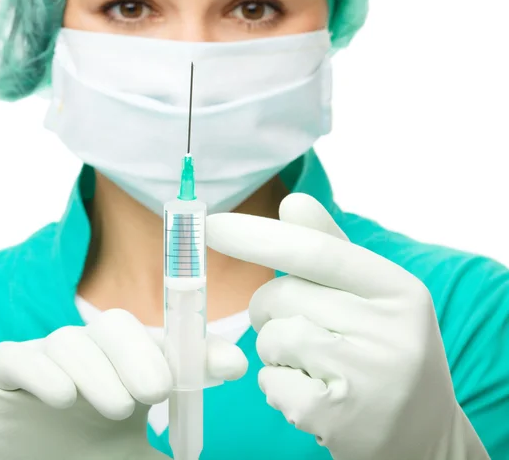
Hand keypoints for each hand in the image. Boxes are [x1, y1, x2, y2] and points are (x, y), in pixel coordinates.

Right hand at [0, 309, 246, 459]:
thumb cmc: (88, 459)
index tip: (233, 368)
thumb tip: (203, 448)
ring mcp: (45, 358)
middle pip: (116, 326)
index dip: (199, 349)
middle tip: (158, 391)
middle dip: (140, 354)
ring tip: (119, 407)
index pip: (165, 342)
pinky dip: (42, 372)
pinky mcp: (4, 372)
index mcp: (125, 365)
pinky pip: (19, 357)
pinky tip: (63, 398)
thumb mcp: (137, 457)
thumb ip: (172, 452)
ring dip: (98, 370)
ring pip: (70, 342)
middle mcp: (89, 352)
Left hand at [206, 193, 488, 459]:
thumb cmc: (384, 352)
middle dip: (267, 309)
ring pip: (271, 337)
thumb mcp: (374, 297)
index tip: (213, 224)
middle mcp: (390, 330)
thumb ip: (332, 249)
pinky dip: (276, 385)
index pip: (317, 251)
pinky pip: (269, 381)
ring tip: (311, 364)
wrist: (422, 434)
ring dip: (273, 349)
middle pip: (281, 295)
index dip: (259, 236)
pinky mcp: (336, 418)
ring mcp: (366, 377)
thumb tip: (292, 202)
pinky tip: (312, 395)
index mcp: (399, 289)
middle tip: (294, 327)